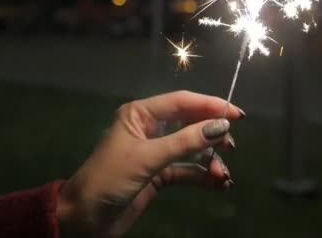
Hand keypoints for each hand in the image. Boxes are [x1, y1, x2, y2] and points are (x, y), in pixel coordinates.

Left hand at [56, 91, 244, 236]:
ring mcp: (155, 152)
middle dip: (212, 133)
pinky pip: (187, 170)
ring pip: (191, 148)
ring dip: (209, 159)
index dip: (210, 105)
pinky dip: (203, 176)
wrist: (84, 219)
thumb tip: (221, 126)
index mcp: (140, 114)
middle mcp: (149, 128)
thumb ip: (185, 142)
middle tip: (231, 146)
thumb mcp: (148, 158)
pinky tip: (219, 184)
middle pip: (189, 123)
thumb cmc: (110, 179)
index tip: (237, 115)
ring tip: (223, 175)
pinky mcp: (158, 174)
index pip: (182, 102)